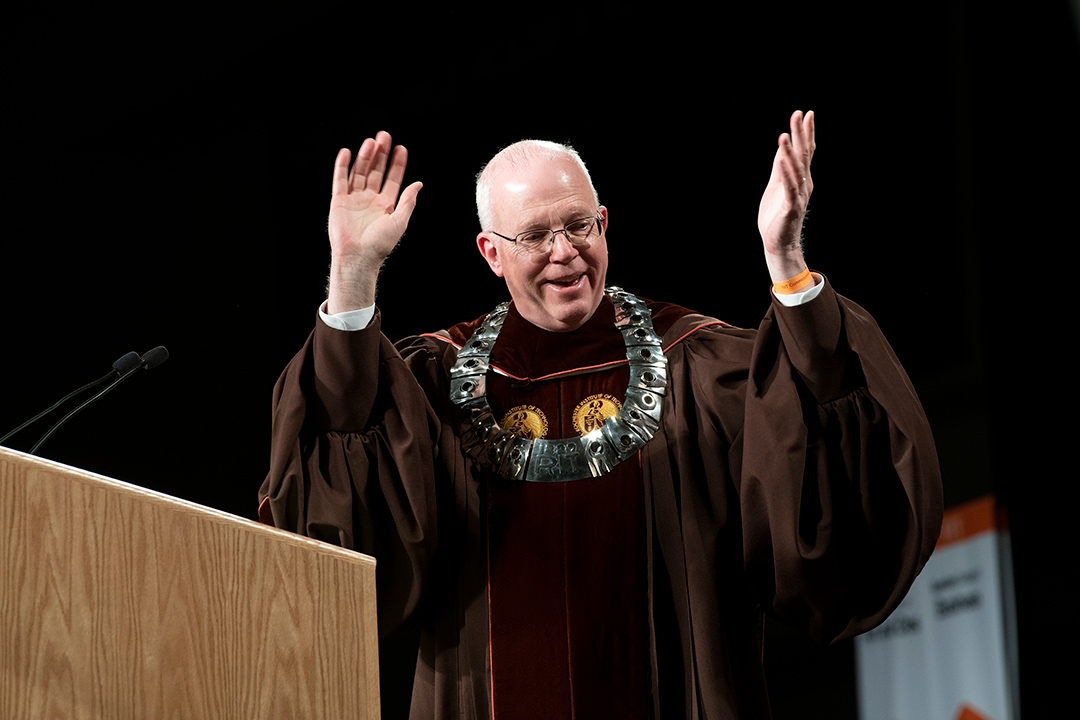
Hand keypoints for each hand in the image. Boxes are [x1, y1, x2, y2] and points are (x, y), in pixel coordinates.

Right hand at [327, 131, 421, 312]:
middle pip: (376, 171)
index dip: (397, 164)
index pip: (393, 179)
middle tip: (385, 136)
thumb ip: (408, 201)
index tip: (401, 148)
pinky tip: (348, 152)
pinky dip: (343, 166)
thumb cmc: (380, 244)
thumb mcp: (400, 221)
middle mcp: (370, 200)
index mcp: (386, 205)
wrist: (358, 257)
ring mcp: (354, 199)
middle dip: (381, 154)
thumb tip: (419, 184)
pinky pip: (340, 180)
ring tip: (371, 142)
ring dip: (365, 156)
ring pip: (360, 172)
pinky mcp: (339, 201)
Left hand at [757, 110, 814, 282]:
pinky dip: (785, 173)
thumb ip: (780, 167)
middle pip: (803, 155)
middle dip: (801, 134)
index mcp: (801, 178)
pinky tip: (781, 160)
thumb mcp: (776, 185)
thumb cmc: (776, 215)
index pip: (805, 151)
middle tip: (800, 114)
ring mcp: (798, 195)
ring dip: (790, 152)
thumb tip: (782, 147)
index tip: (805, 113)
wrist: (778, 243)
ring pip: (796, 170)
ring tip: (784, 135)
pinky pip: (789, 187)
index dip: (805, 133)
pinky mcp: (791, 207)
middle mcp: (804, 184)